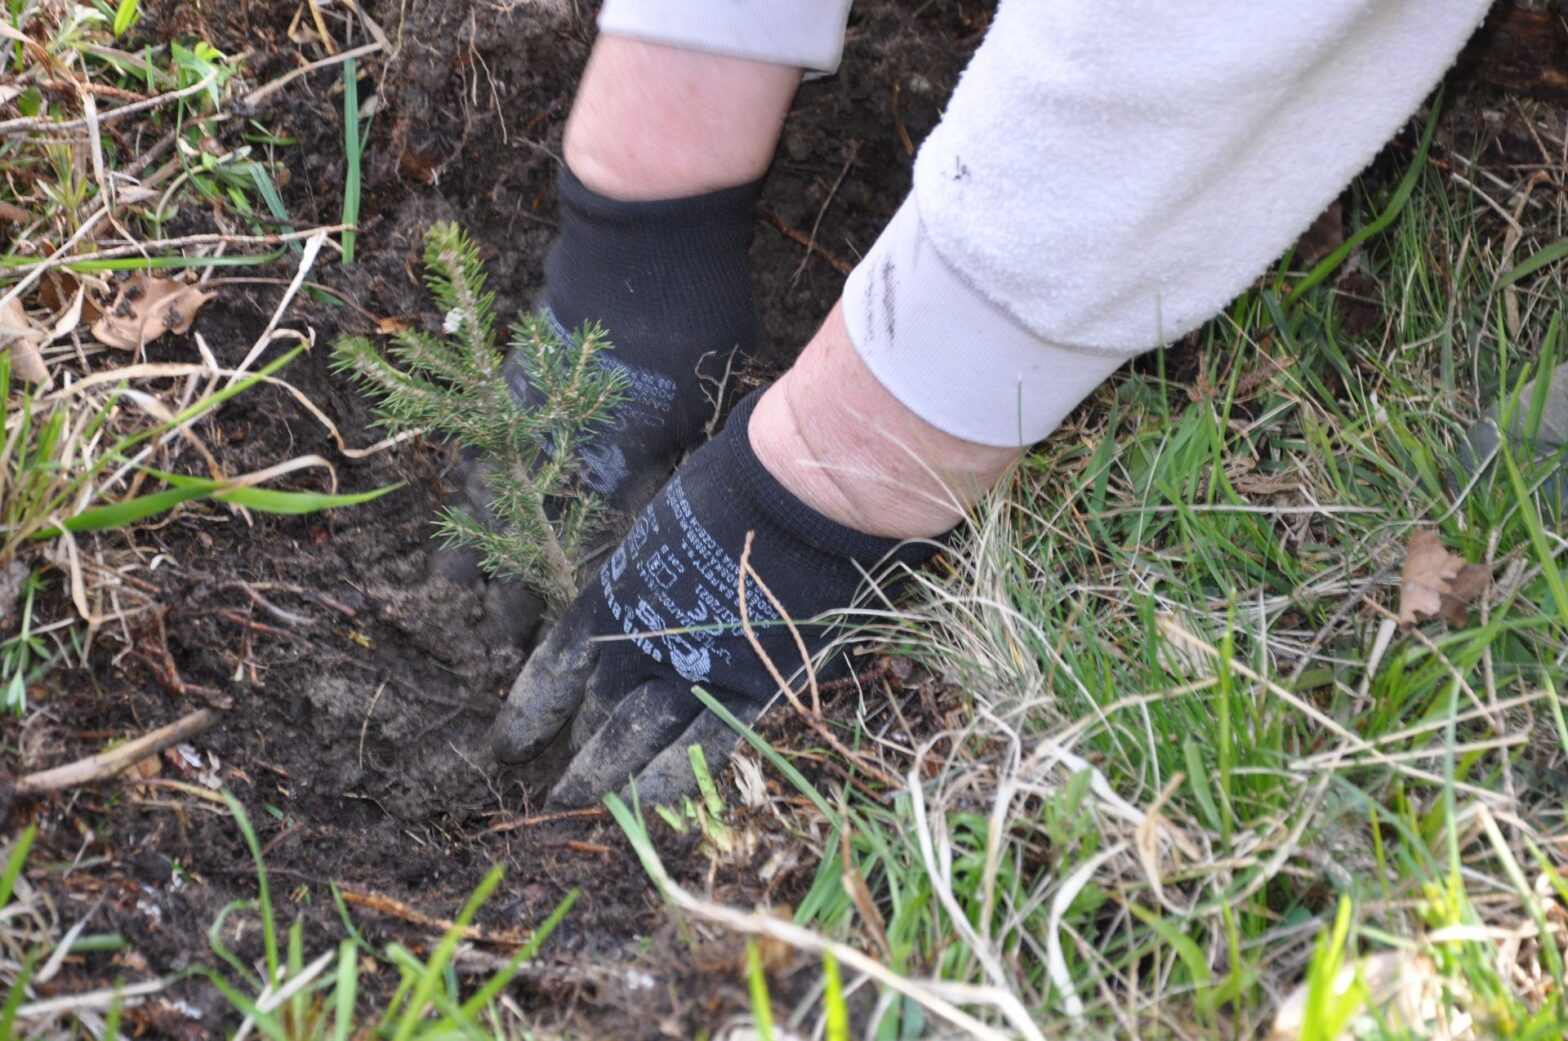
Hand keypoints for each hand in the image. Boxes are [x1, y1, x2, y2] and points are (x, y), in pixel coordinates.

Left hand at [489, 390, 930, 806]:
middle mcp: (641, 640)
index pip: (559, 665)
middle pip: (597, 706)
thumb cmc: (733, 486)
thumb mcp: (665, 525)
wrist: (795, 494)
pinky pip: (702, 747)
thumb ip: (649, 573)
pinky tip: (648, 803)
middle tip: (563, 783)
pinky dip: (673, 776)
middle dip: (578, 747)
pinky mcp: (749, 688)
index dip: (532, 710)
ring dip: (607, 776)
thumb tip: (643, 589)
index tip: (509, 744)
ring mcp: (693, 668)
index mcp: (614, 594)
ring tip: (586, 803)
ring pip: (636, 737)